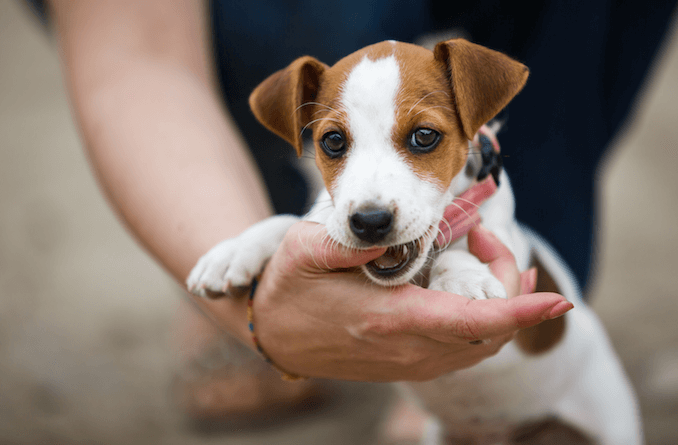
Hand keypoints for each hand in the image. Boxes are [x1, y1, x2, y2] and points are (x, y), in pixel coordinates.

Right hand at [251, 222, 571, 381]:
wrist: (273, 335)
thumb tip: (397, 229)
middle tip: (482, 236)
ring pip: (483, 344)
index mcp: (388, 319)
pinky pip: (465, 348)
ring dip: (501, 303)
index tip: (555, 299)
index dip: (519, 311)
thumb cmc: (288, 288)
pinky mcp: (409, 362)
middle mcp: (407, 349)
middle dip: (510, 285)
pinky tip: (476, 289)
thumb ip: (353, 239)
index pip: (470, 321)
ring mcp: (410, 361)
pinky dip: (486, 320)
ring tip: (483, 254)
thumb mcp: (307, 250)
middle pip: (490, 332)